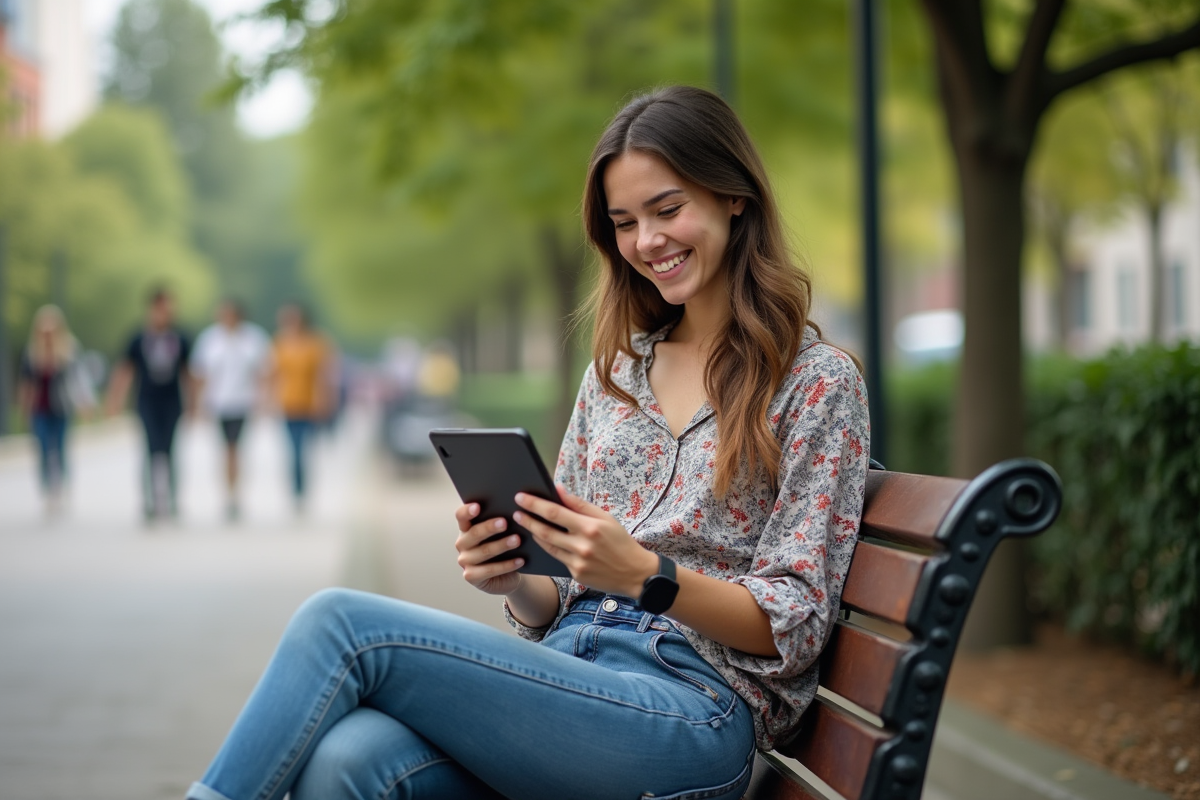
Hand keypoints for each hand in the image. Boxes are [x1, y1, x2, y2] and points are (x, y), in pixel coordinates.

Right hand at [454, 503, 524, 595]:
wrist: (508, 573)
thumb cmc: (504, 547)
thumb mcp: (501, 533)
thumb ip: (500, 520)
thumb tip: (514, 508)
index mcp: (466, 528)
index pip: (461, 516)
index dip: (467, 511)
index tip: (478, 506)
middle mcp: (462, 543)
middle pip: (474, 533)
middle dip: (489, 527)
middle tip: (505, 522)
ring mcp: (465, 561)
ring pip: (484, 551)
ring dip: (501, 545)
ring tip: (517, 540)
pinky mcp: (471, 576)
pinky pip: (490, 570)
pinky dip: (506, 565)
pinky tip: (520, 560)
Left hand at [514, 486, 657, 597]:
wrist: (635, 573)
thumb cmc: (621, 541)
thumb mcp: (605, 518)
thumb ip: (580, 505)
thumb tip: (558, 490)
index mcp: (590, 527)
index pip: (555, 512)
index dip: (535, 504)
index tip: (521, 497)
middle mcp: (582, 545)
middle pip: (546, 531)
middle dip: (528, 520)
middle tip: (516, 512)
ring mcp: (577, 562)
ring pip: (548, 546)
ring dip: (534, 533)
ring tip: (525, 523)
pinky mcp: (575, 574)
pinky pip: (556, 558)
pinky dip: (547, 547)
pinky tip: (540, 539)